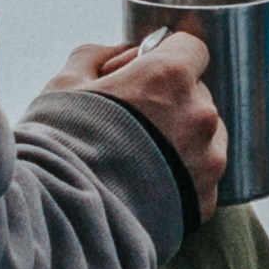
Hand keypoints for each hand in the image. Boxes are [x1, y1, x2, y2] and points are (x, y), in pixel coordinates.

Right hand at [55, 31, 225, 218]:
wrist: (63, 220)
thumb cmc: (60, 146)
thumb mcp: (65, 85)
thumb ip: (96, 57)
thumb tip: (120, 54)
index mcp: (170, 77)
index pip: (192, 48)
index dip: (165, 56)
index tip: (143, 71)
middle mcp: (199, 115)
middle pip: (197, 93)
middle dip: (169, 100)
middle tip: (130, 120)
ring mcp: (208, 161)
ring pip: (205, 136)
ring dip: (181, 139)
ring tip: (137, 158)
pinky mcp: (205, 200)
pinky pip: (200, 176)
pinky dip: (180, 177)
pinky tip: (145, 185)